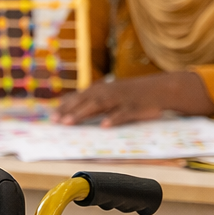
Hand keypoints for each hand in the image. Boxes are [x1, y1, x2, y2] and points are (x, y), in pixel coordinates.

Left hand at [53, 72, 213, 126]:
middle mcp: (108, 92)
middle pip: (84, 102)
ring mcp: (121, 99)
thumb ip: (93, 99)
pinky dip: (113, 119)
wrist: (162, 88)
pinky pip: (122, 114)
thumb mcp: (111, 92)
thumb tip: (71, 106)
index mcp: (102, 90)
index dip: (64, 107)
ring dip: (82, 114)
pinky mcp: (135, 107)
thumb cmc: (133, 93)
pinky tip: (104, 126)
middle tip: (55, 121)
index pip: (78, 98)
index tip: (51, 117)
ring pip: (98, 106)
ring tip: (69, 123)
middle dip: (68, 111)